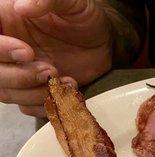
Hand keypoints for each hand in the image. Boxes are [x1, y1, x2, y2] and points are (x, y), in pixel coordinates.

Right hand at [0, 0, 111, 115]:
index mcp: (6, 21)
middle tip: (50, 70)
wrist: (104, 43)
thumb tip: (22, 6)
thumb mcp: (72, 3)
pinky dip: (47, 104)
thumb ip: (49, 0)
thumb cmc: (84, 18)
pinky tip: (68, 90)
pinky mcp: (34, 90)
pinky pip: (27, 107)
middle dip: (19, 76)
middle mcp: (6, 48)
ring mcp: (19, 71)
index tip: (27, 52)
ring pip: (6, 93)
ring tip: (64, 79)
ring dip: (35, 93)